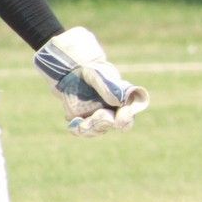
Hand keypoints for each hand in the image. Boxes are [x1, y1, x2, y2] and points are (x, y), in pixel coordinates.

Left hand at [33, 27, 149, 136]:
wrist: (71, 72)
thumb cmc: (91, 71)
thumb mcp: (99, 75)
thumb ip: (109, 88)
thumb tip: (119, 103)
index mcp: (122, 100)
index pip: (129, 113)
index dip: (126, 118)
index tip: (119, 120)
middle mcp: (113, 112)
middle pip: (114, 124)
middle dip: (106, 121)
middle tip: (100, 114)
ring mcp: (98, 118)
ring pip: (98, 130)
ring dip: (92, 128)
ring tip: (83, 123)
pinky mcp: (83, 120)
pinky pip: (82, 130)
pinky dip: (78, 129)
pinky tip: (73, 125)